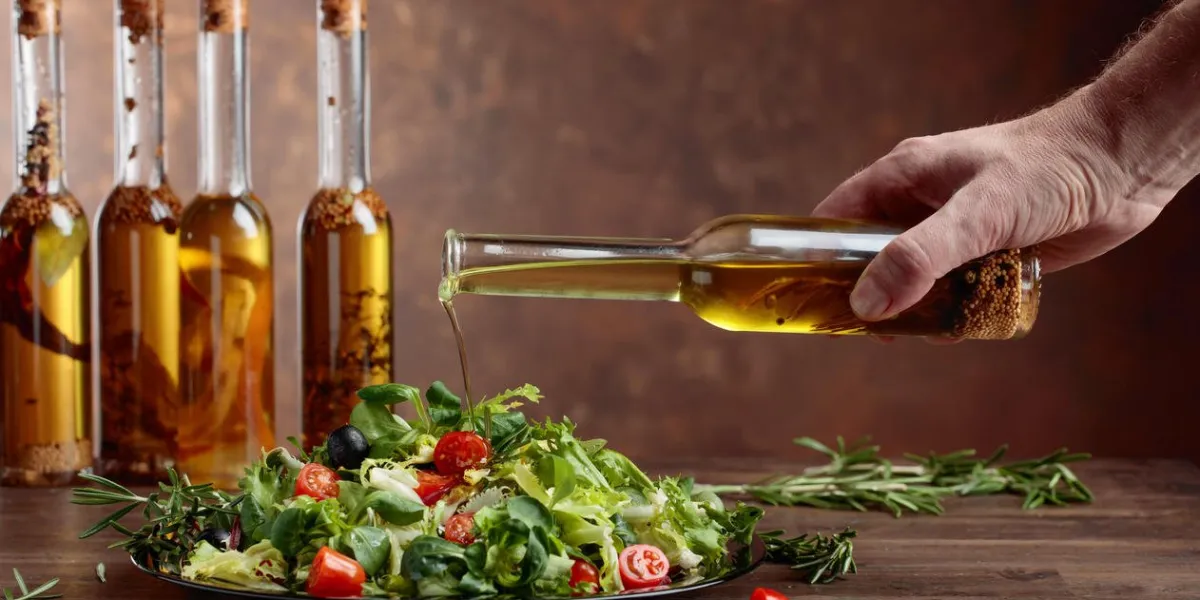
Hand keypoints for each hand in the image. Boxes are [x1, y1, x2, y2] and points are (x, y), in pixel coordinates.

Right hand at [813, 97, 1171, 332]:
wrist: (1123, 166)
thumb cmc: (1047, 170)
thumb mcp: (977, 214)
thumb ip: (919, 257)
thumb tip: (865, 306)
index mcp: (903, 176)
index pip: (835, 218)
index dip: (813, 256)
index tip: (802, 297)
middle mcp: (922, 202)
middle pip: (869, 254)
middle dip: (865, 293)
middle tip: (861, 332)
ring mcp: (956, 228)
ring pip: (913, 277)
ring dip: (912, 306)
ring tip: (914, 335)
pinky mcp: (988, 251)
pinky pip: (952, 287)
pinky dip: (950, 309)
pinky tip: (956, 328)